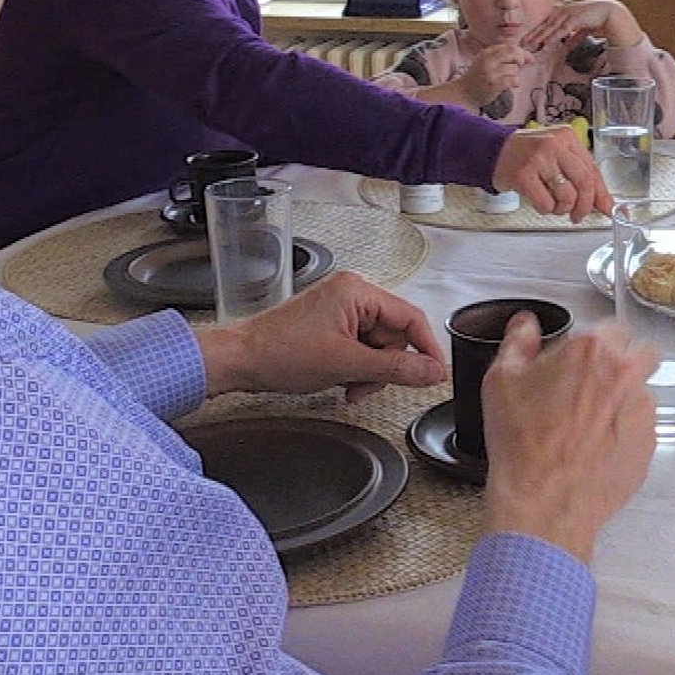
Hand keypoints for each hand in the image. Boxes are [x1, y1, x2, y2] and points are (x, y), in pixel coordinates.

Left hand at [197, 271, 446, 399]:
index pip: (411, 318)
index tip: (434, 374)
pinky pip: (361, 349)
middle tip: (364, 383)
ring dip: (369, 371)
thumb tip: (431, 372)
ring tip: (347, 383)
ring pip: (379, 346)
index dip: (426, 349)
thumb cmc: (278, 352)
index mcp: (358, 291)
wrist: (240, 361)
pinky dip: (356, 368)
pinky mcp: (332, 326)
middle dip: (384, 366)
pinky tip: (340, 379)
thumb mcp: (345, 364)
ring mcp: (341, 310)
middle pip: (395, 335)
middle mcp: (352, 294)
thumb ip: (395, 369)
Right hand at [456, 41, 532, 107]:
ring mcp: (491, 72)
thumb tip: (524, 56)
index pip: (509, 46)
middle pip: (513, 54)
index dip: (521, 51)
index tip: (528, 58)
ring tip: (508, 78)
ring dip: (515, 74)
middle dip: (521, 60)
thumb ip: (501, 56)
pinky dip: (516, 82)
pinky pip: (513, 80)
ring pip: (514, 69)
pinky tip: (512, 85)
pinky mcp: (494, 84)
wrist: (464, 93)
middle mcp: (488, 60)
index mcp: (487, 52)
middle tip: (521, 66)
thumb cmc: (477, 77)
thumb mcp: (486, 61)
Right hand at [480, 315, 658, 562]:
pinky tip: (596, 448)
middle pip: (642, 353)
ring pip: (643, 392)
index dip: (596, 342)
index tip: (581, 358)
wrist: (543, 502)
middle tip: (594, 383)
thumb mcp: (502, 381)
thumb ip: (518, 342)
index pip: (612, 327)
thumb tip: (525, 325)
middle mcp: (627, 375)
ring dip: (625, 399)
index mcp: (593, 350)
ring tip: (590, 424)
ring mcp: (642, 412)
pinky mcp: (648, 445)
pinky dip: (626, 433)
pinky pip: (643, 429)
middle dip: (624, 362)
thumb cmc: (522, 442)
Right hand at [492, 124, 610, 220]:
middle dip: (585, 206)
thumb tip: (604, 203)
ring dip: (563, 209)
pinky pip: (546, 204)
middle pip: (584, 183)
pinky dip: (547, 210)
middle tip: (578, 216)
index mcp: (567, 137)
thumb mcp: (557, 155)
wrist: (493, 150)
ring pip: (567, 196)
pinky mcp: (523, 175)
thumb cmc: (529, 155)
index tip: (607, 210)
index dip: (601, 194)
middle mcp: (554, 145)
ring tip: (555, 206)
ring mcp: (538, 159)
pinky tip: (541, 203)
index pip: (592, 169)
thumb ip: (579, 174)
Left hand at [522, 0, 640, 51]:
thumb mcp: (581, 28)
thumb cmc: (596, 18)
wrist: (610, 12)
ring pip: (550, 28)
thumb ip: (574, 36)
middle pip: (544, 25)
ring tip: (529, 46)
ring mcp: (569, 15)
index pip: (545, 23)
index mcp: (563, 13)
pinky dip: (554, 36)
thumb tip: (567, 47)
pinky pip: (562, 30)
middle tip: (520, 44)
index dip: (534, 32)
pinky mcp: (576, 19)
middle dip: (532, 35)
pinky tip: (546, 43)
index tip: (525, 40)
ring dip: (539, 37)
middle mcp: (563, 12)